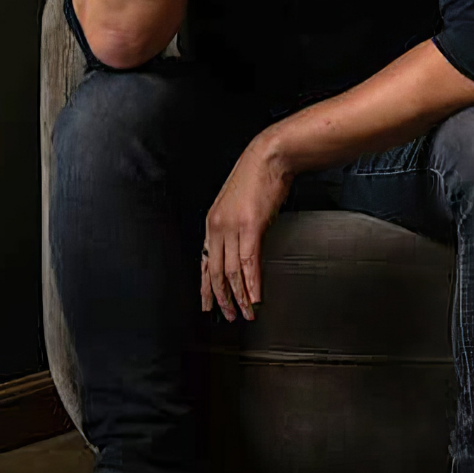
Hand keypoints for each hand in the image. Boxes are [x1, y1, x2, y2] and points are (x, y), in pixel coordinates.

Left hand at [201, 133, 292, 322]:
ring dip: (240, 296)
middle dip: (221, 298)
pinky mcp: (250, 227)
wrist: (269, 156)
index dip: (206, 286)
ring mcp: (233, 228)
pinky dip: (252, 285)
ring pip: (232, 272)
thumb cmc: (256, 176)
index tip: (208, 303)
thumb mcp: (238, 204)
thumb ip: (235, 225)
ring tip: (245, 313)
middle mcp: (217, 227)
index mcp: (212, 222)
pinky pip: (249, 263)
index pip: (204, 261)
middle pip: (215, 272)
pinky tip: (256, 298)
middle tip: (228, 316)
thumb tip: (241, 246)